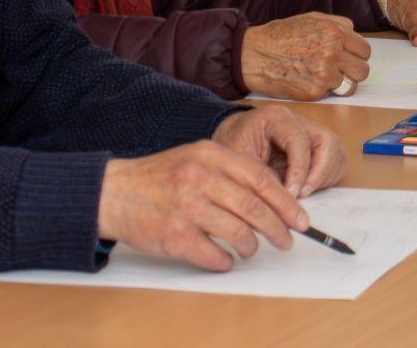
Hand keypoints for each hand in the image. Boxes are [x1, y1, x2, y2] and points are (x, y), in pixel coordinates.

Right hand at [95, 138, 307, 272]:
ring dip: (251, 247)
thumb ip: (231, 171)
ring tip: (251, 249)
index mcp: (211, 155)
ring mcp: (187, 207)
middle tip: (287, 241)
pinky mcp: (175, 235)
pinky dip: (225, 261)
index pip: (262, 180)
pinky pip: (214, 255)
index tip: (301, 220)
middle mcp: (201, 178)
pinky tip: (225, 259)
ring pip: (239, 234)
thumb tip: (275, 197)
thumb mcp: (196, 157)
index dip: (287, 203)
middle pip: (255, 208)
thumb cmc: (161, 177)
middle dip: (278, 228)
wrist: (114, 192)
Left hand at [212, 104, 345, 198]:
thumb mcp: (238, 161)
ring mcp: (311, 132)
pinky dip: (326, 178)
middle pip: (326, 143)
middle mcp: (299, 121)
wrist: (232, 139)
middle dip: (319, 173)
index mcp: (277, 118)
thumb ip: (260, 176)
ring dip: (324, 177)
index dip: (299, 170)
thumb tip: (283, 199)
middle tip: (302, 194)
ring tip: (304, 193)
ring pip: (335, 152)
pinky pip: (334, 161)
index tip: (292, 194)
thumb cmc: (233, 146)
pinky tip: (307, 189)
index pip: (299, 141)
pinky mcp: (316, 146)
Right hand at [239, 13, 370, 100]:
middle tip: (339, 70)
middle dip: (353, 71)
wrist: (254, 55)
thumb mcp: (310, 18)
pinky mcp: (315, 91)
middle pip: (363, 70)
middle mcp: (333, 52)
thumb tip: (353, 33)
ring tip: (324, 78)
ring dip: (341, 84)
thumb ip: (336, 25)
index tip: (347, 58)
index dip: (356, 55)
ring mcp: (325, 73)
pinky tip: (309, 82)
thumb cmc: (279, 36)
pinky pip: (332, 94)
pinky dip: (324, 91)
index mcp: (334, 32)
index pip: (364, 50)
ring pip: (351, 86)